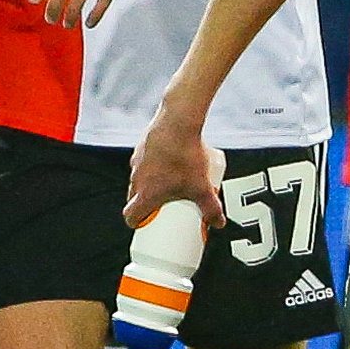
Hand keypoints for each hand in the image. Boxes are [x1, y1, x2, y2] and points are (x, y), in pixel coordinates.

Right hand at [123, 108, 227, 230]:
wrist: (178, 123)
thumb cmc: (184, 155)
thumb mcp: (202, 188)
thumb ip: (211, 208)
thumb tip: (218, 222)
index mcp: (145, 194)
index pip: (131, 216)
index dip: (137, 222)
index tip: (146, 225)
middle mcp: (137, 178)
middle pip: (135, 198)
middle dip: (147, 205)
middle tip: (164, 207)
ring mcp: (138, 161)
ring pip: (140, 179)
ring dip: (151, 184)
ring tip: (172, 183)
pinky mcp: (143, 146)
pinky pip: (146, 161)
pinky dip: (154, 165)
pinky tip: (170, 162)